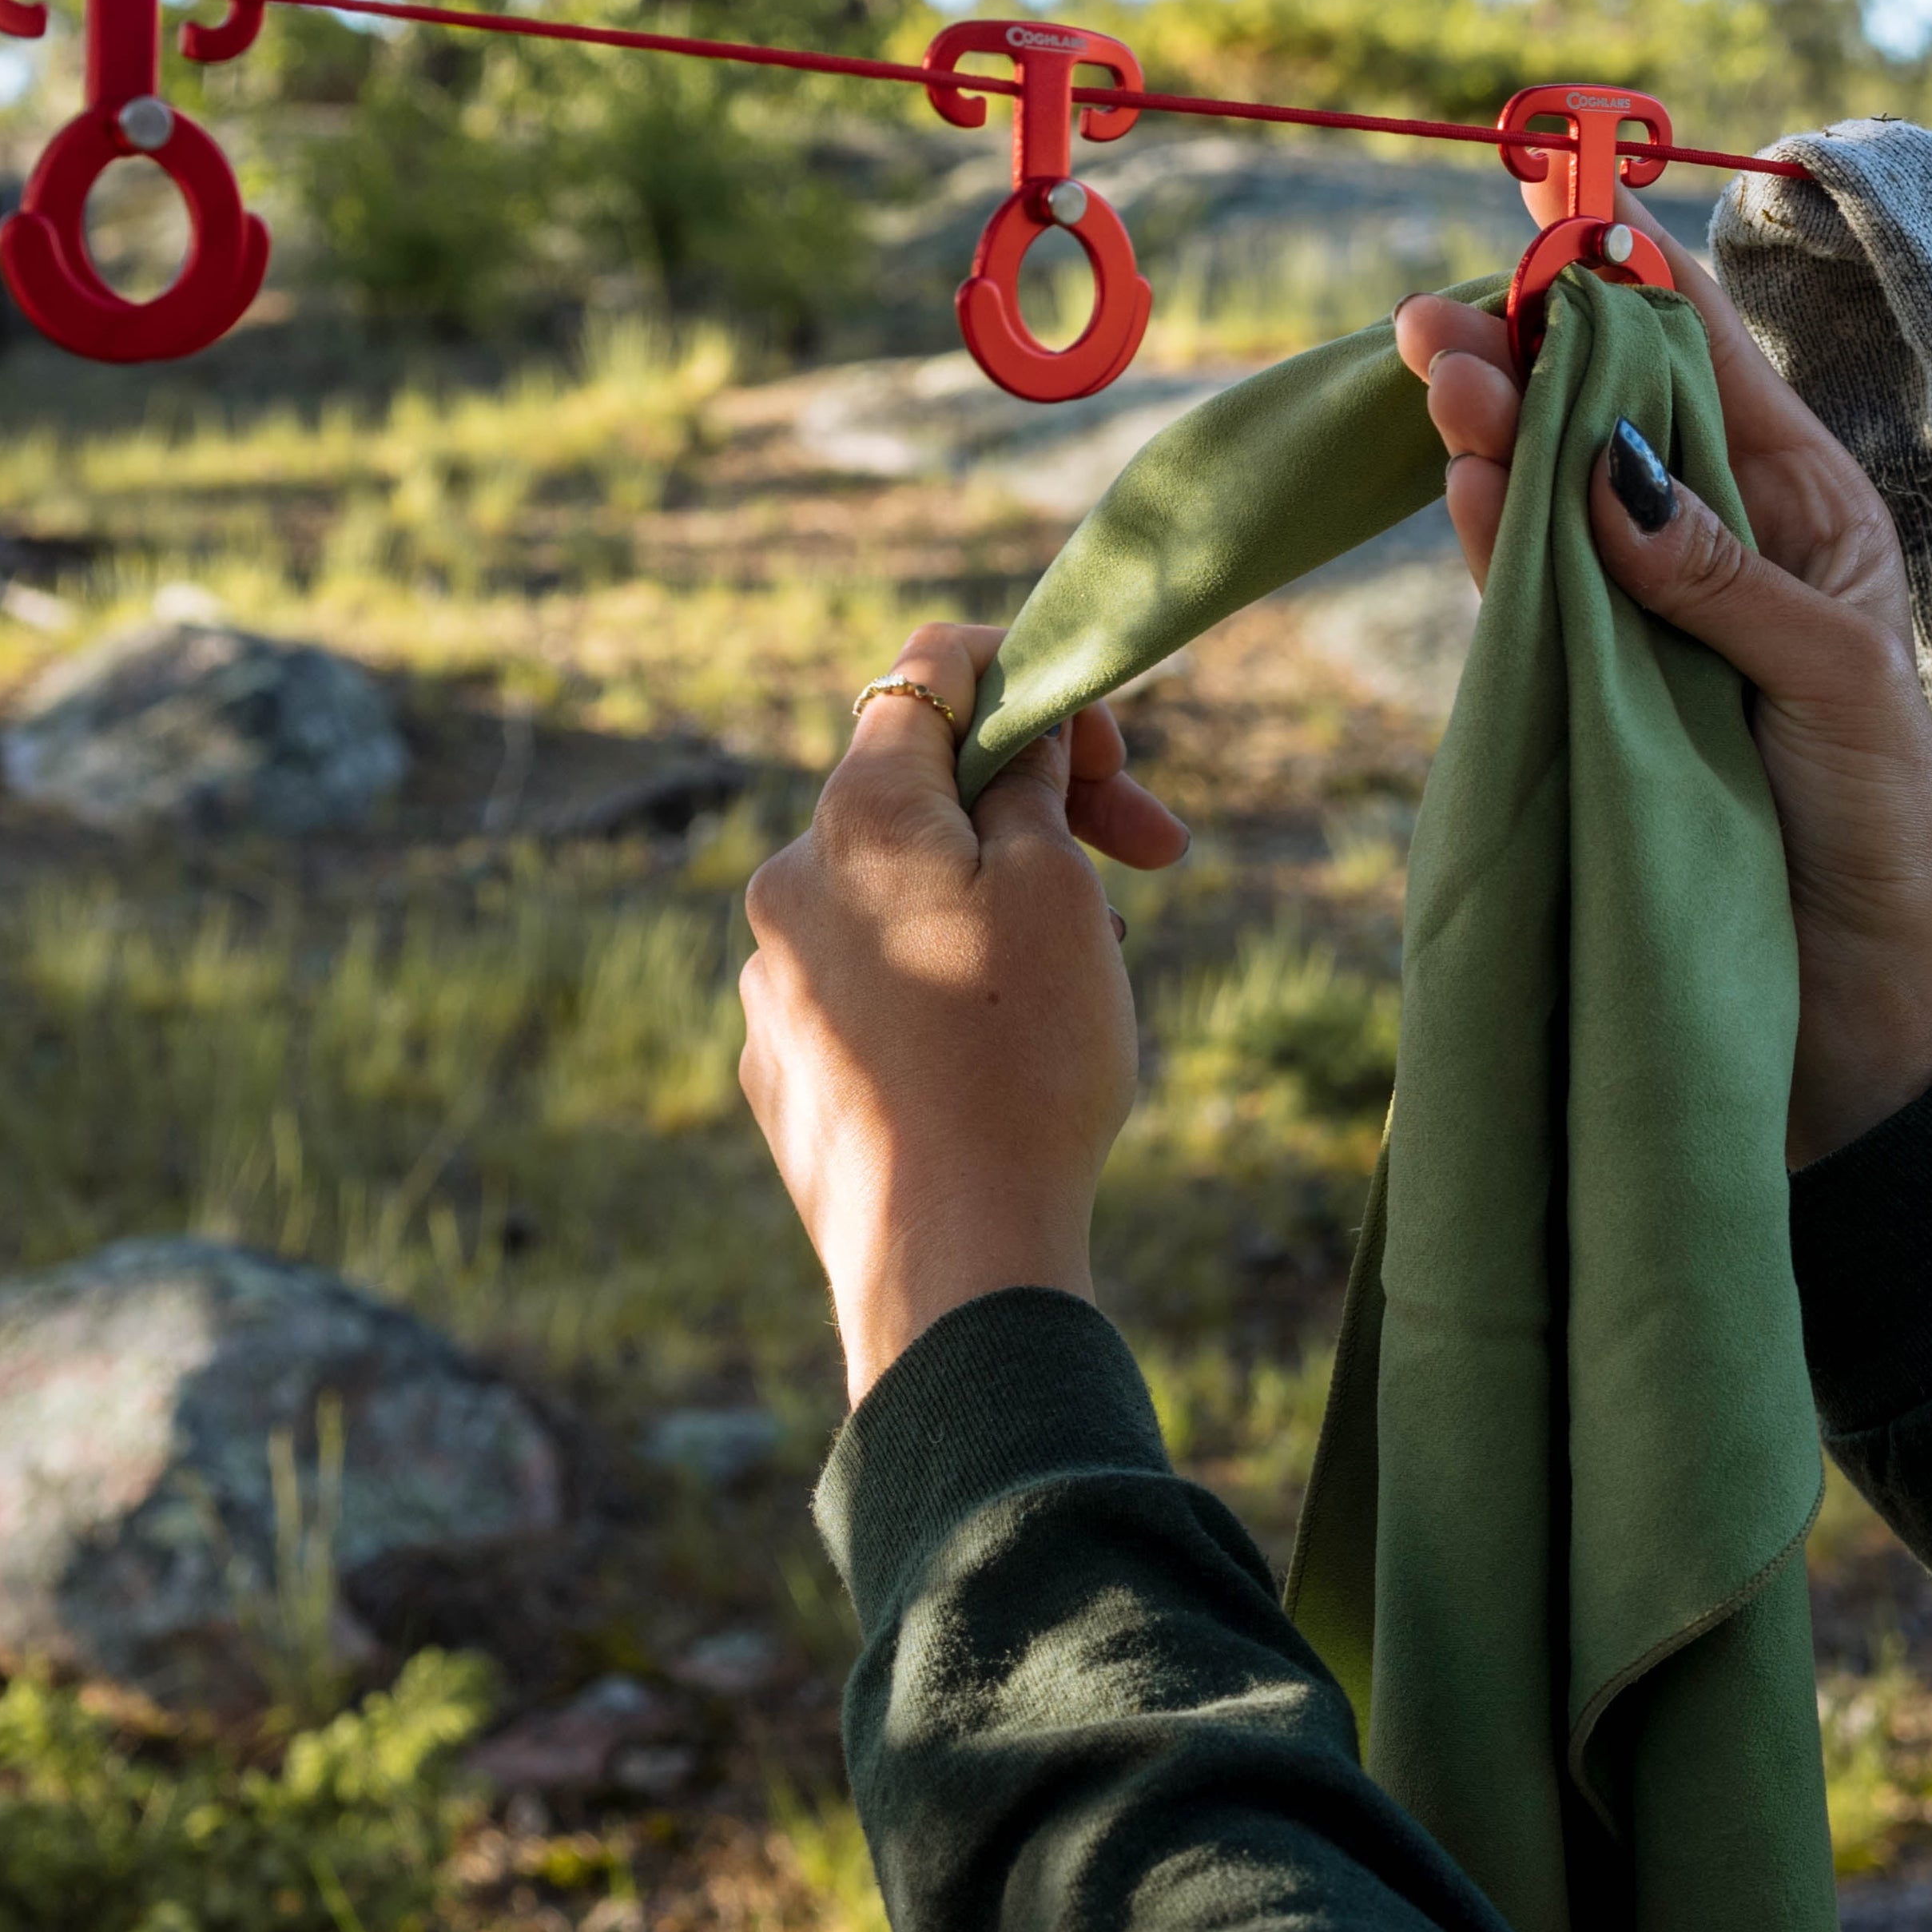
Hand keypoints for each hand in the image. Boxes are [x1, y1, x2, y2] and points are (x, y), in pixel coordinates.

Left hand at [739, 624, 1192, 1402]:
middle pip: (924, 793)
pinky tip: (1005, 1053)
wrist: (954, 1260)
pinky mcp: (783, 1071)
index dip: (1028, 671)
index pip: (929, 671)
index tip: (1107, 738)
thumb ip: (1033, 786)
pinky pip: (872, 984)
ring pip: (904, 895)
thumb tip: (1015, 743)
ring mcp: (775, 984)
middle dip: (1041, 806)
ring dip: (998, 901)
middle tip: (1156, 857)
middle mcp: (788, 884)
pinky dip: (944, 983)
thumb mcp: (1059, 888)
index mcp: (856, 815)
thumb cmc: (1023, 1057)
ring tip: (1083, 981)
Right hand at [1399, 237, 1931, 1163]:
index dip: (1631, 279)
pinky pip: (1526, 594)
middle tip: (1435, 316)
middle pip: (1606, 412)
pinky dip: (1491, 536)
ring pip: (1548, 493)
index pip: (1705, 357)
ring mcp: (1645, 616)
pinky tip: (1462, 478)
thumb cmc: (1878, 832)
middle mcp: (1717, 544)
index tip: (1558, 206)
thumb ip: (1717, 569)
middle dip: (1525, 351)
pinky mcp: (1589, 693)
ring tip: (1436, 371)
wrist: (1856, 1015)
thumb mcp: (1829, 678)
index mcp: (1804, 509)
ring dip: (1493, 429)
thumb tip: (1603, 457)